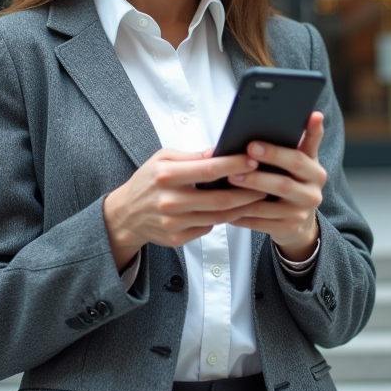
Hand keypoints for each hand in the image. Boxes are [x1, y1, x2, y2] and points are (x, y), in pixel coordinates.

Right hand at [103, 148, 264, 269]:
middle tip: (266, 182)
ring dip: (242, 207)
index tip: (252, 159)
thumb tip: (219, 151)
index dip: (234, 165)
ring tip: (257, 196)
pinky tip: (234, 209)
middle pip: (219, 198)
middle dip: (248, 190)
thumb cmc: (147, 182)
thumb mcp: (162, 159)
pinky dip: (222, 218)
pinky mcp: (177, 238)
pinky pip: (207, 227)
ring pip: (218, 217)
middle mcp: (169, 201)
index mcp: (166, 176)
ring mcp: (173, 223)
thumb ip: (191, 156)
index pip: (208, 170)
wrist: (125, 215)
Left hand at [225, 111, 325, 260]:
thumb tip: (315, 114)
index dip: (276, 152)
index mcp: (315, 171)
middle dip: (257, 174)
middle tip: (234, 166)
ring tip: (226, 183)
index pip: (298, 158)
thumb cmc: (293, 181)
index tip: (252, 144)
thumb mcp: (303, 161)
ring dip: (245, 194)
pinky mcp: (287, 230)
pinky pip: (259, 222)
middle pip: (283, 183)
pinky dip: (241, 214)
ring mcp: (300, 214)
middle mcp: (312, 193)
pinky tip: (225, 206)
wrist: (300, 222)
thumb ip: (307, 139)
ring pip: (268, 204)